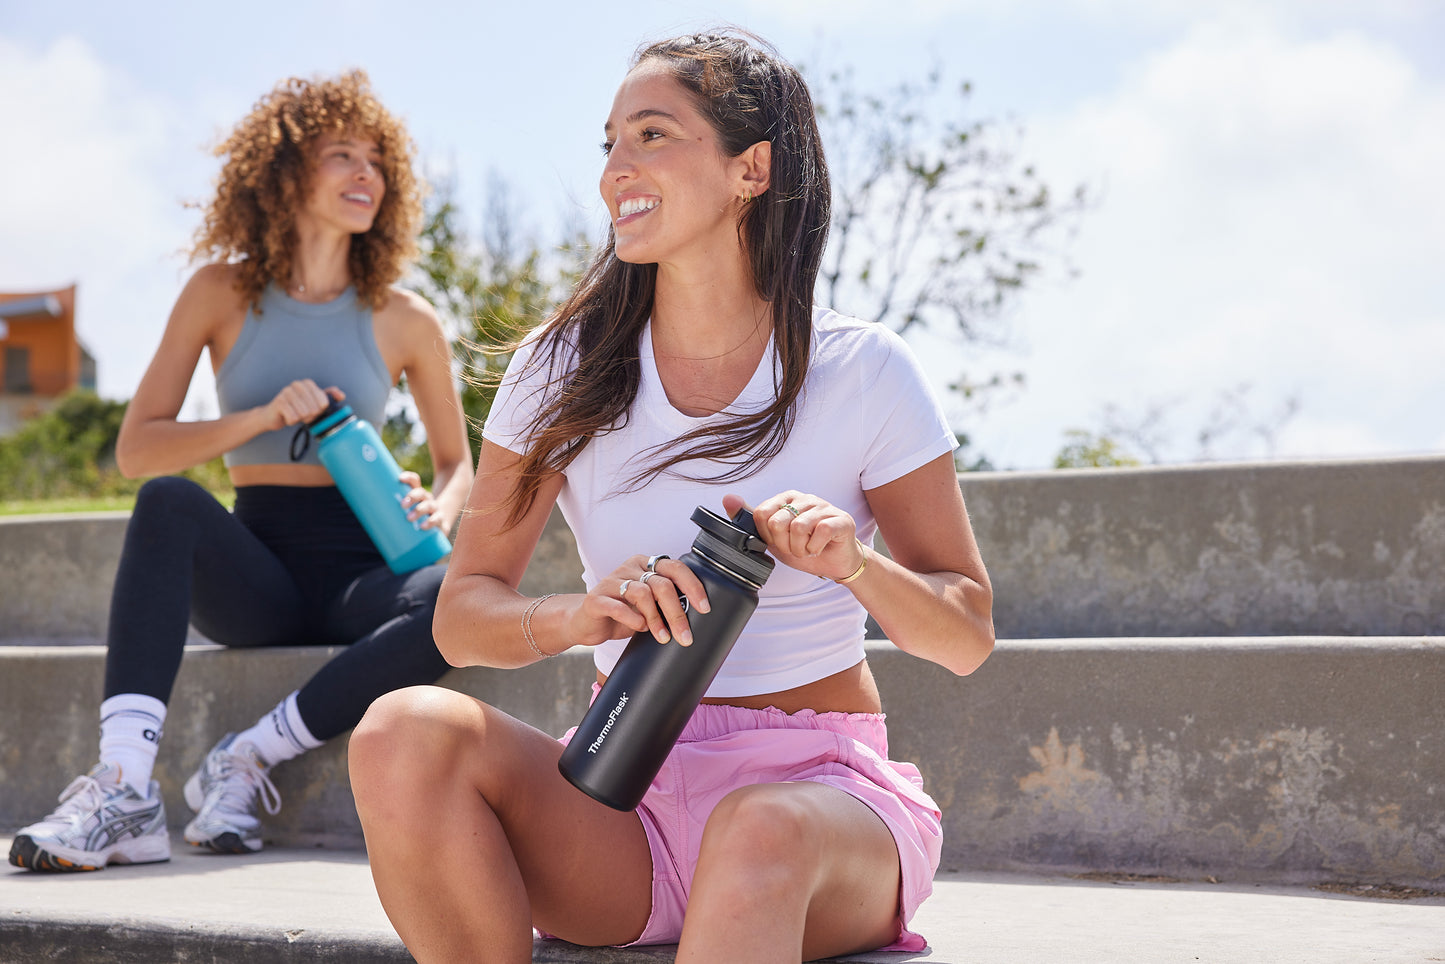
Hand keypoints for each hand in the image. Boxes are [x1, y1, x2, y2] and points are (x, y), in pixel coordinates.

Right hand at [264, 381, 343, 430]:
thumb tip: (342, 395)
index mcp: (307, 383)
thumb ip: (329, 397)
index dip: (320, 410)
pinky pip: (293, 418)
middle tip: (302, 414)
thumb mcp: (314, 402)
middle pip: (314, 409)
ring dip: (300, 419)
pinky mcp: (279, 402)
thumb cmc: (296, 408)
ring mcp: (286, 392)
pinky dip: (291, 421)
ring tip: (295, 414)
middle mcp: (297, 384)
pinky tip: (287, 417)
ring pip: (304, 414)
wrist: (274, 415)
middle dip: (310, 416)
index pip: (324, 402)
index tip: (313, 410)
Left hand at [397, 471, 448, 530]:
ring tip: (409, 518)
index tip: (400, 479)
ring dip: (419, 510)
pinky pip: (437, 520)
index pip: (414, 481)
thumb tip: (362, 512)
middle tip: (402, 505)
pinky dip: (431, 522)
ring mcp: (435, 510)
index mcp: (418, 494)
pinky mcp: (440, 522)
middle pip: (420, 493)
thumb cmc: (416, 519)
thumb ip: (393, 508)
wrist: (439, 526)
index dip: (408, 478)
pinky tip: (423, 526)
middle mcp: (426, 499)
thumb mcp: (407, 512)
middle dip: (412, 497)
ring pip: (429, 506)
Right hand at [565, 554, 710, 647]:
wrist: (586, 624)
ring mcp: (611, 581)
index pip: (675, 568)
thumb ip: (666, 603)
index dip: (693, 586)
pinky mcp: (595, 598)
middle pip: (661, 584)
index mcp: (645, 565)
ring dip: (656, 619)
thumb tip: (699, 618)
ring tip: (662, 637)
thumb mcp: (649, 607)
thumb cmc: (622, 615)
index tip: (704, 608)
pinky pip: (619, 606)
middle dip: (677, 612)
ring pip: (643, 594)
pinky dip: (633, 620)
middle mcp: (629, 568)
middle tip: (685, 636)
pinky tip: (639, 628)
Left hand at [724, 491, 865, 582]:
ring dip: (800, 549)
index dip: (767, 537)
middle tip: (795, 548)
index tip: (780, 542)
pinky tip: (819, 548)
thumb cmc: (804, 547)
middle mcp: (804, 498)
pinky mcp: (840, 518)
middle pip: (777, 522)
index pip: (761, 514)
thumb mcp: (772, 537)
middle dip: (784, 545)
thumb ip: (750, 519)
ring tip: (807, 549)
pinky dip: (815, 548)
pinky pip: (820, 532)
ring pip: (798, 528)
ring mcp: (823, 506)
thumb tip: (728, 498)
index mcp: (786, 498)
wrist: (835, 563)